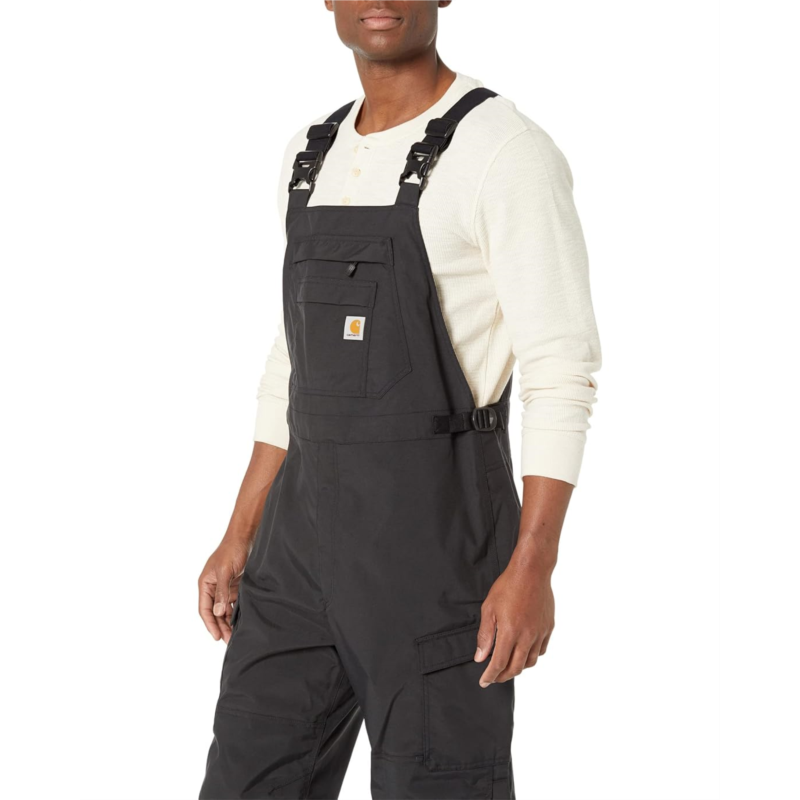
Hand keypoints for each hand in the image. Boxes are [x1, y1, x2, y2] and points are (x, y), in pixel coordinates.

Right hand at [198, 538, 248, 643]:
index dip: (210, 624)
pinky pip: (235, 602)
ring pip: (225, 609)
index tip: (217, 637)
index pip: (205, 609)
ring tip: (235, 634)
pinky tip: (243, 620)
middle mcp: (213, 587)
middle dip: (221, 626)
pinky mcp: (236, 585)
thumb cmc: (231, 550)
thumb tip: (218, 613)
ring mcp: (225, 587)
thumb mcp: (225, 572)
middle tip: (228, 640)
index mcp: (205, 584)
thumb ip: (222, 592)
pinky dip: (237, 611)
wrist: (245, 537)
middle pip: (215, 612)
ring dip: (229, 621)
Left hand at [474, 559, 554, 686]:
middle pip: (516, 668)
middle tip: (494, 677)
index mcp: (510, 632)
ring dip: (518, 668)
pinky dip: (531, 656)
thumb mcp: (489, 609)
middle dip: (503, 676)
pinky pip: (541, 650)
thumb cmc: (508, 586)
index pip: (499, 664)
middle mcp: (527, 636)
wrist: (532, 571)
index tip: (484, 682)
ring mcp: (540, 633)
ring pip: (530, 661)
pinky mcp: (548, 627)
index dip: (490, 676)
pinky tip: (524, 652)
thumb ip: (485, 635)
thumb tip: (480, 657)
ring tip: (508, 666)